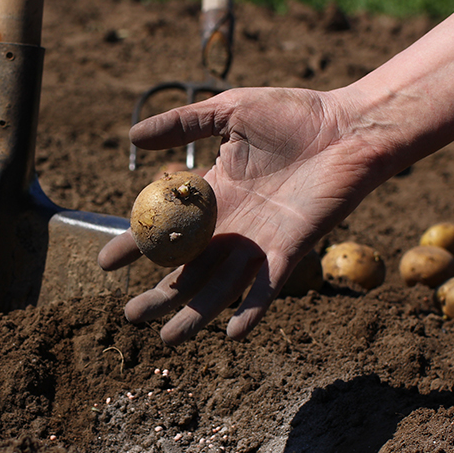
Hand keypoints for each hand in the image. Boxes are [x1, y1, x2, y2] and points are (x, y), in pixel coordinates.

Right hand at [99, 86, 393, 344]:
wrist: (348, 127)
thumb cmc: (294, 115)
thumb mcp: (228, 112)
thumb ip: (182, 124)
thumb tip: (131, 137)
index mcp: (214, 196)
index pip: (166, 227)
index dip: (134, 246)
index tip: (104, 264)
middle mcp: (233, 226)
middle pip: (188, 270)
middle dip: (159, 295)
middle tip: (131, 317)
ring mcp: (261, 241)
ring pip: (221, 286)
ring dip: (196, 314)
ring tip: (168, 340)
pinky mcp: (292, 249)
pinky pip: (269, 287)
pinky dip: (253, 309)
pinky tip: (233, 335)